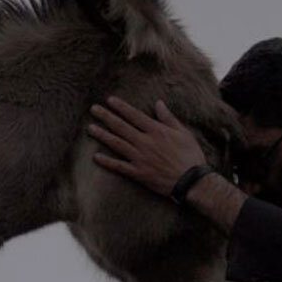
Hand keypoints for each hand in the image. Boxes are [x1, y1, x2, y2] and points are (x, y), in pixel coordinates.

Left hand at [88, 96, 206, 196]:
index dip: (121, 107)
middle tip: (93, 109)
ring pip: (117, 144)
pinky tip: (96, 157)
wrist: (191, 181)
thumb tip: (158, 103)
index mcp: (156, 131)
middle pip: (121, 127)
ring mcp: (140, 158)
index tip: (109, 100)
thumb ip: (168, 118)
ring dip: (102, 135)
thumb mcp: (183, 133)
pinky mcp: (138, 173)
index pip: (134, 115)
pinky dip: (107, 162)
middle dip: (106, 117)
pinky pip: (119, 166)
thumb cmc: (190, 156)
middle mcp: (145, 142)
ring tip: (90, 128)